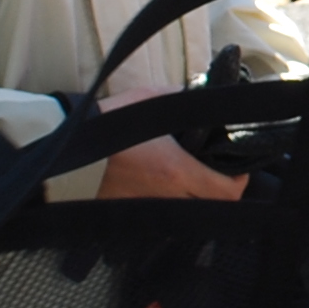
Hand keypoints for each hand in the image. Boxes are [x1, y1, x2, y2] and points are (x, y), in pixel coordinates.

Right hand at [96, 93, 248, 201]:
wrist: (69, 144)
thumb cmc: (111, 120)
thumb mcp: (153, 99)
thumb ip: (184, 99)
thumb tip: (204, 94)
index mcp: (177, 171)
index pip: (226, 192)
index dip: (238, 181)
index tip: (236, 168)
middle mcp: (167, 196)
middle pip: (211, 207)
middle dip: (219, 191)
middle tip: (216, 172)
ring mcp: (148, 208)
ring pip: (186, 212)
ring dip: (193, 198)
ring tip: (190, 178)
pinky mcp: (130, 213)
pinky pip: (161, 213)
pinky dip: (168, 203)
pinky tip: (163, 186)